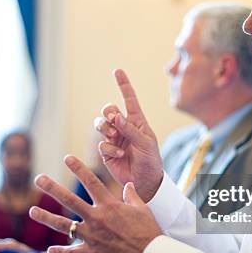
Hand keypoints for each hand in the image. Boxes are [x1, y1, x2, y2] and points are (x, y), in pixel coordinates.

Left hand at [30, 155, 162, 252]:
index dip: (78, 168)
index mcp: (109, 205)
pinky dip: (61, 252)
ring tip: (32, 211)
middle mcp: (97, 218)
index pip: (91, 182)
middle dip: (52, 188)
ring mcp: (92, 236)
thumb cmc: (148, 231)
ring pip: (64, 226)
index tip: (67, 158)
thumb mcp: (142, 209)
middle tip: (38, 179)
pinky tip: (49, 250)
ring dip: (46, 217)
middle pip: (70, 200)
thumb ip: (132, 196)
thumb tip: (128, 185)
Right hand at [94, 69, 162, 201]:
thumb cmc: (151, 161)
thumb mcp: (146, 143)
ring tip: (114, 137)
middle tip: (113, 120)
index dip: (123, 85)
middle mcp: (123, 127)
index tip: (117, 71)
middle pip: (108, 110)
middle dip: (107, 112)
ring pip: (100, 125)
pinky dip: (110, 148)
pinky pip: (102, 143)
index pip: (129, 99)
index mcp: (137, 121)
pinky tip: (120, 154)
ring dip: (105, 128)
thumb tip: (116, 116)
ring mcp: (114, 139)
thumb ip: (130, 129)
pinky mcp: (107, 152)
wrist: (145, 182)